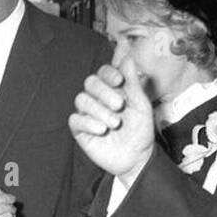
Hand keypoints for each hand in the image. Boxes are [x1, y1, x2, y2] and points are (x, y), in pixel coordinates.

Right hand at [68, 58, 155, 182]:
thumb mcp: (141, 105)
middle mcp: (98, 98)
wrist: (137, 158)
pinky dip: (88, 122)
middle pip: (90, 82)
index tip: (119, 80)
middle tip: (119, 105)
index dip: (109, 73)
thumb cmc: (140, 130)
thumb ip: (133, 82)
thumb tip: (128, 57)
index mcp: (113, 89)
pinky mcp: (80, 130)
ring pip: (81, 100)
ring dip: (99, 110)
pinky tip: (102, 130)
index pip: (103, 71)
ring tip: (115, 123)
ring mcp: (88, 114)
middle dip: (104, 92)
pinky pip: (75, 120)